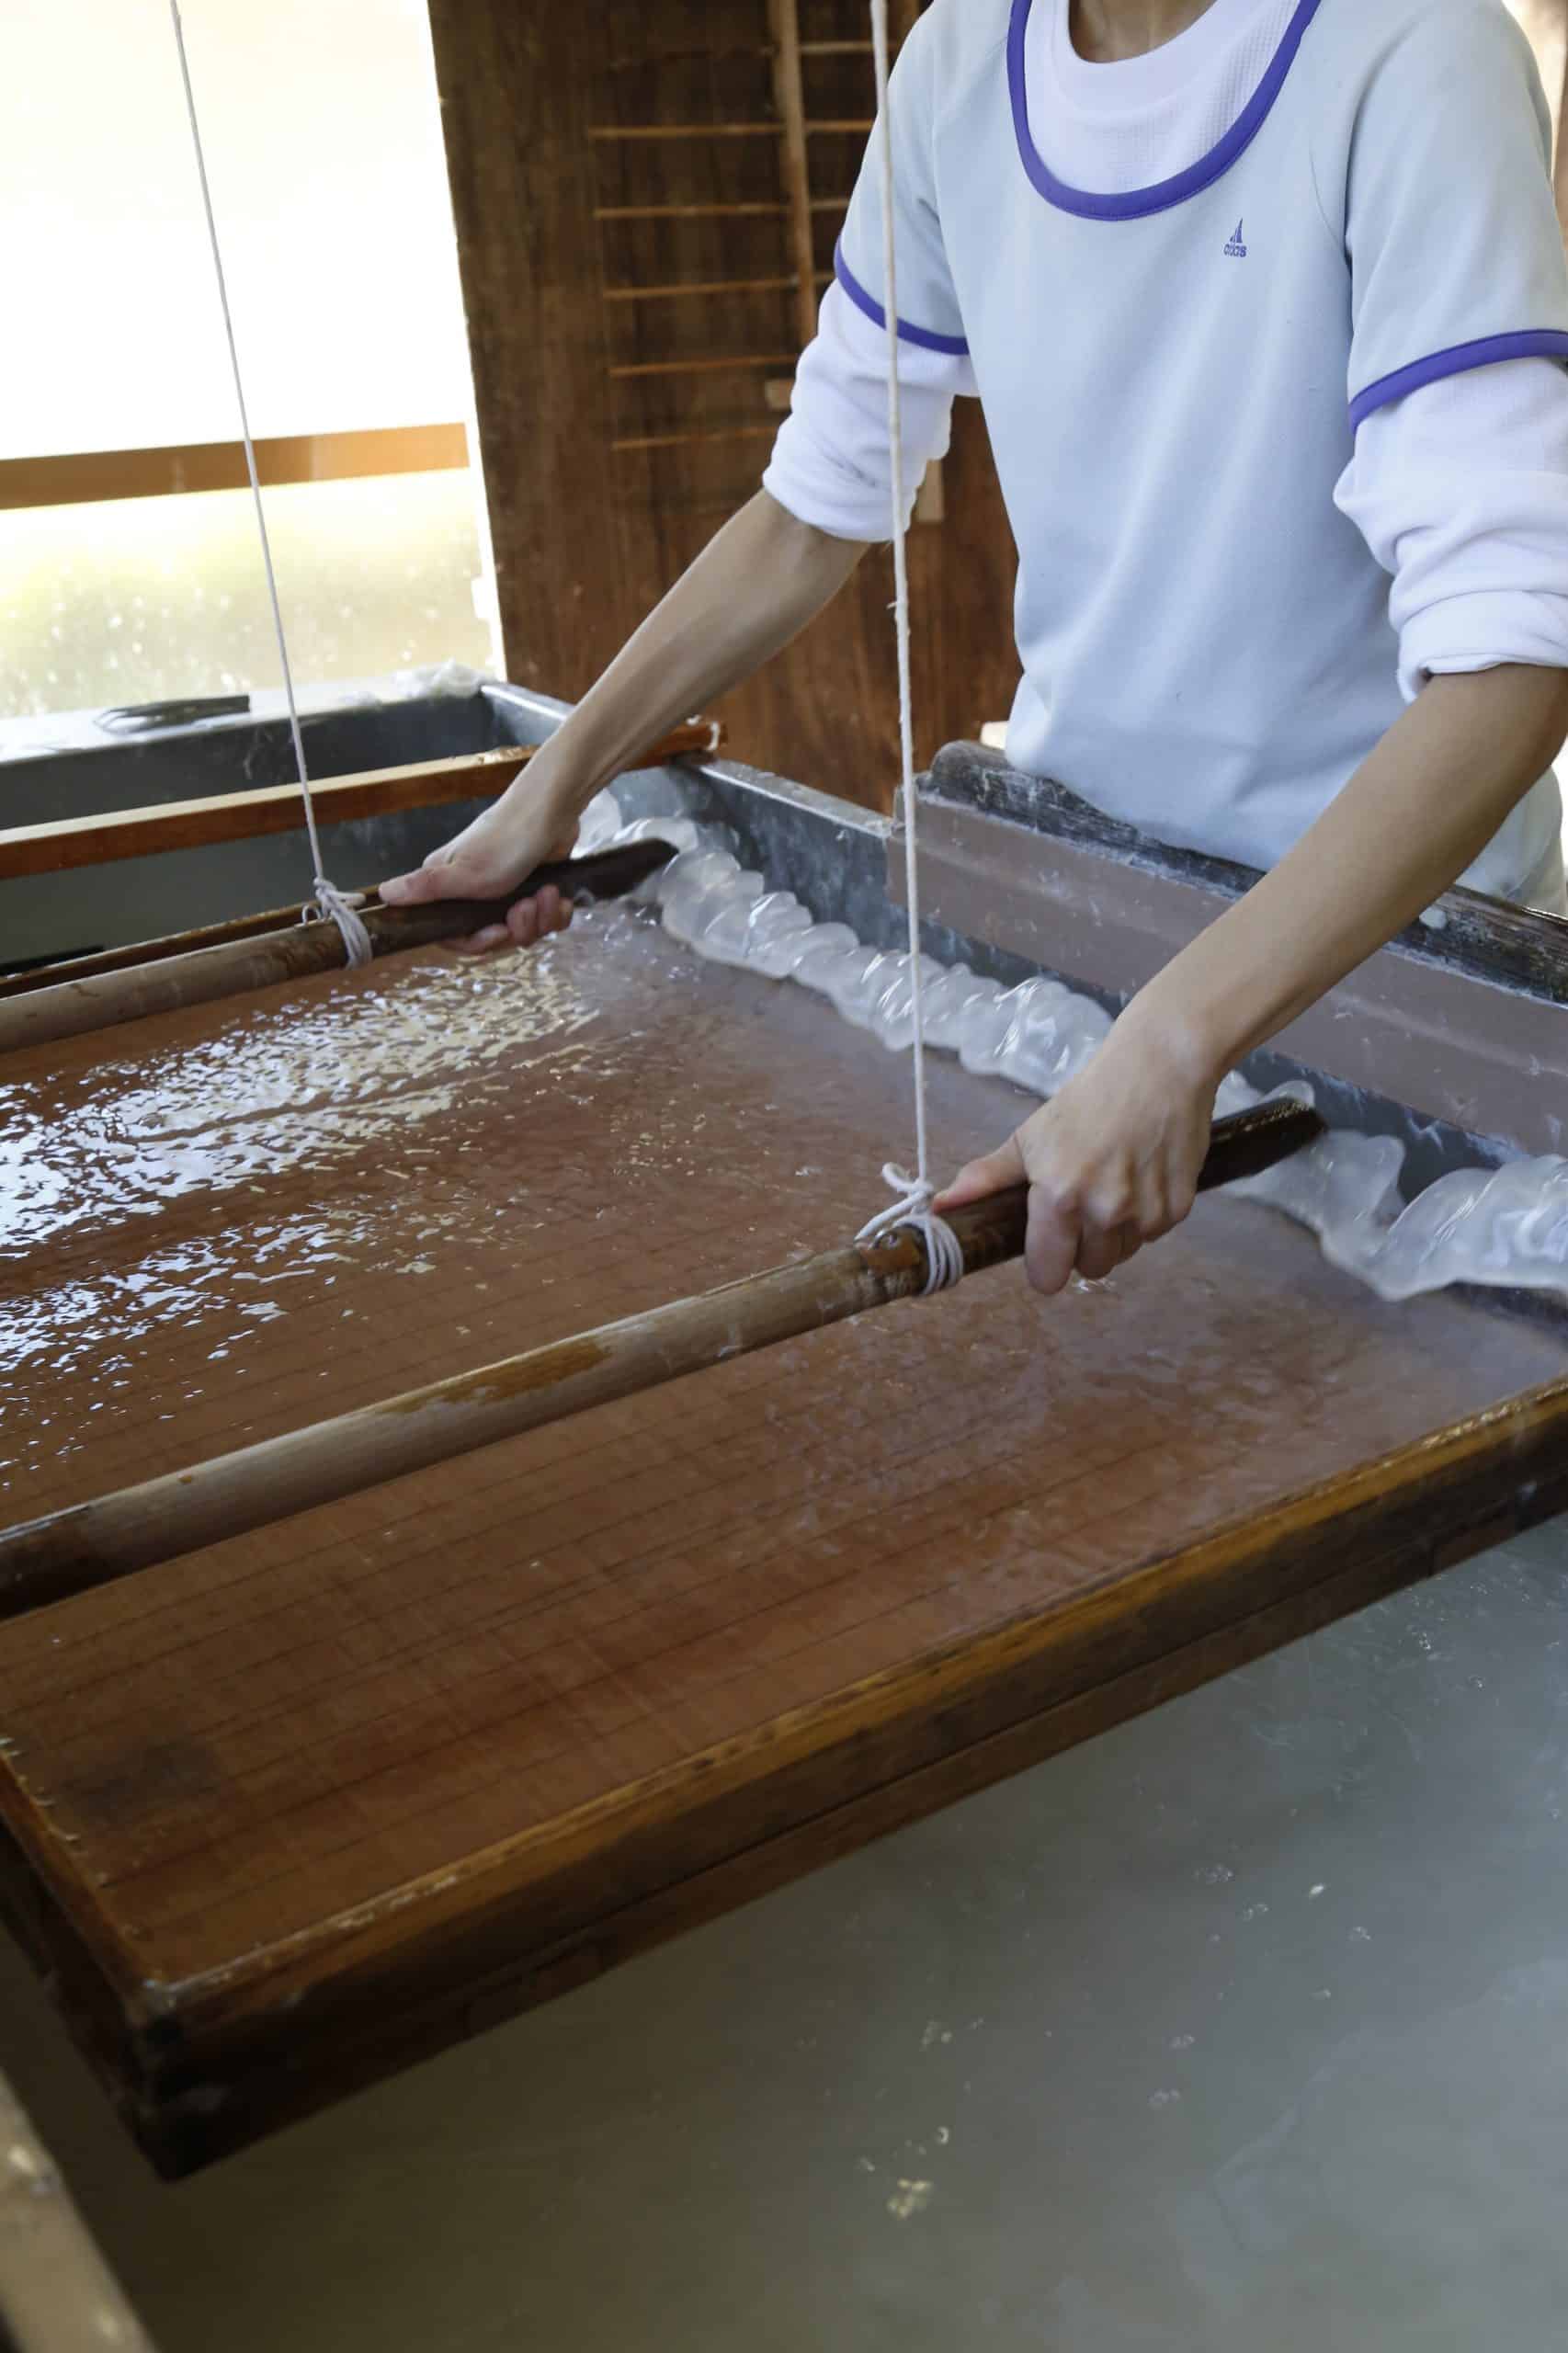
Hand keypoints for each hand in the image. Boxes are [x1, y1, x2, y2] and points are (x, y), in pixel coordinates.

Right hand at [378, 786, 579, 953]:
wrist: (553, 808)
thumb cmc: (507, 839)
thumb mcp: (465, 873)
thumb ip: (425, 889)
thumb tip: (382, 894)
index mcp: (448, 888)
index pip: (453, 936)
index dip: (477, 942)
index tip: (497, 932)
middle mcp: (473, 892)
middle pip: (493, 937)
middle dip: (517, 929)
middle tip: (525, 905)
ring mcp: (505, 891)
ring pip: (523, 930)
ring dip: (540, 918)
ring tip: (546, 893)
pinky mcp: (532, 888)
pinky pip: (544, 919)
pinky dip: (555, 912)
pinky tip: (559, 897)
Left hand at [936, 1010, 1219, 1294]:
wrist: (1160, 1068)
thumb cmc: (1089, 1100)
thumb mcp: (1031, 1136)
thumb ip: (988, 1178)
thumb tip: (940, 1206)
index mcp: (1060, 1196)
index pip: (1048, 1274)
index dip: (1045, 1265)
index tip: (1047, 1248)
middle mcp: (1104, 1211)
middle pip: (1089, 1268)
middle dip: (1082, 1247)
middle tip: (1082, 1205)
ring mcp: (1145, 1213)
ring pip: (1122, 1253)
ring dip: (1115, 1233)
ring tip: (1113, 1185)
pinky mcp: (1177, 1209)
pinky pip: (1152, 1235)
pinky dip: (1144, 1217)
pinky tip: (1140, 1178)